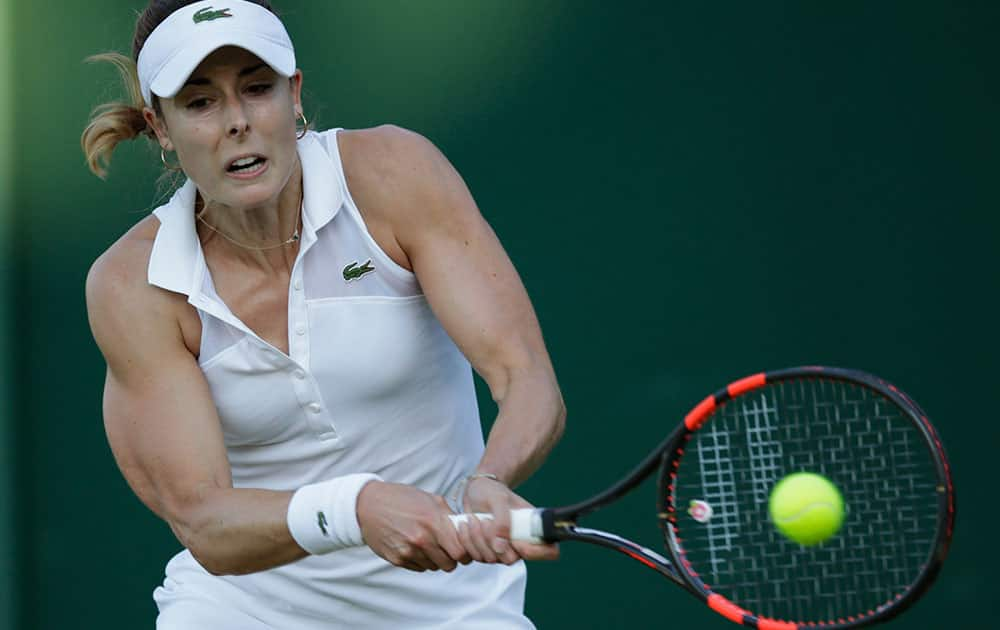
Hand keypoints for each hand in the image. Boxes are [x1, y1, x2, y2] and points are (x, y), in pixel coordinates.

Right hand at [356, 481, 470, 571]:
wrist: (369, 505)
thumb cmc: (402, 499)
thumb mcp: (430, 499)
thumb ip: (449, 516)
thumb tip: (467, 529)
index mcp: (433, 522)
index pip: (461, 552)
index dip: (465, 552)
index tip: (463, 548)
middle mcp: (421, 539)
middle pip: (449, 565)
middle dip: (452, 558)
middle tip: (448, 548)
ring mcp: (408, 551)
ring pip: (434, 567)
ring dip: (436, 559)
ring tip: (428, 544)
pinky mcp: (397, 559)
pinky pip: (419, 568)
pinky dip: (421, 561)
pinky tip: (415, 546)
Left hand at [459, 476, 558, 563]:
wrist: (476, 492)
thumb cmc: (492, 492)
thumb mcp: (499, 499)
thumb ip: (502, 521)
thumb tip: (500, 547)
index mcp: (533, 529)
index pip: (549, 552)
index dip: (535, 552)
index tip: (516, 540)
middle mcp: (519, 544)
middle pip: (511, 559)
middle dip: (493, 540)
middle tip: (485, 521)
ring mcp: (501, 551)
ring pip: (489, 559)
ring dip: (476, 538)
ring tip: (473, 518)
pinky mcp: (483, 552)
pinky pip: (474, 557)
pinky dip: (466, 541)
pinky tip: (465, 525)